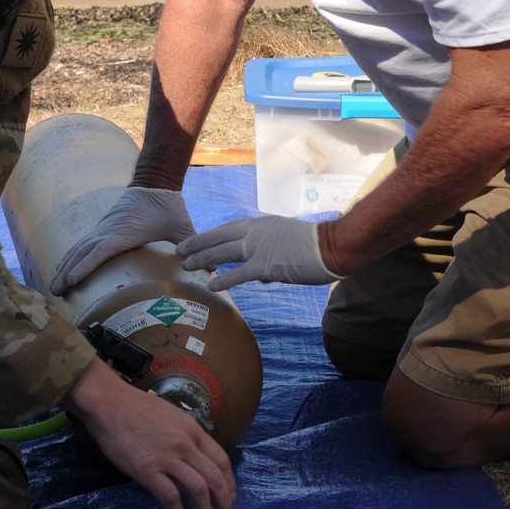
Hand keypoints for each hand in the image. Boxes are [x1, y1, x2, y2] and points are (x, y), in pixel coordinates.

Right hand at [49, 187, 195, 294]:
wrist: (155, 180)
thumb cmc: (168, 205)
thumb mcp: (182, 225)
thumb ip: (192, 245)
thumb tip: (212, 271)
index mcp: (124, 232)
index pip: (100, 251)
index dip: (85, 266)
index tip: (72, 280)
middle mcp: (109, 230)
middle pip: (82, 253)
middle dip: (67, 272)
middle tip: (54, 291)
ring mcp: (104, 228)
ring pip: (79, 248)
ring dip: (65, 265)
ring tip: (54, 284)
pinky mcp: (104, 227)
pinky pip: (83, 243)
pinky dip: (72, 256)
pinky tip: (64, 266)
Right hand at [65, 359, 235, 508]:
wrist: (108, 402)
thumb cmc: (136, 407)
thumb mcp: (171, 416)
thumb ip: (186, 438)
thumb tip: (194, 465)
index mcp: (193, 429)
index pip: (221, 460)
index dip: (229, 483)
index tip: (230, 497)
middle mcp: (185, 444)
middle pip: (215, 478)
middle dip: (224, 502)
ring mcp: (166, 457)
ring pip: (198, 489)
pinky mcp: (147, 470)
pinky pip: (170, 497)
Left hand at [177, 215, 335, 289]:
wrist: (329, 246)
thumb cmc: (312, 244)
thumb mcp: (284, 237)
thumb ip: (267, 248)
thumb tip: (258, 271)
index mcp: (259, 224)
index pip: (227, 228)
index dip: (209, 235)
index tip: (195, 240)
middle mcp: (255, 232)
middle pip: (218, 236)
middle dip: (197, 243)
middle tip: (179, 250)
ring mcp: (259, 247)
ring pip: (223, 252)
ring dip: (202, 258)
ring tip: (186, 265)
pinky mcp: (266, 265)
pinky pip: (239, 273)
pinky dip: (224, 278)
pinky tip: (211, 284)